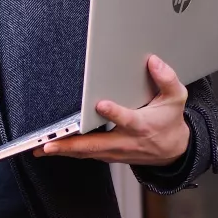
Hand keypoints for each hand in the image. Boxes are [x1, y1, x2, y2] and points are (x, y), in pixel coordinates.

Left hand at [38, 54, 191, 165]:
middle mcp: (126, 141)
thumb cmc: (169, 121)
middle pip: (96, 145)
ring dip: (64, 151)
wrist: (173, 151)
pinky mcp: (108, 155)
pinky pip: (86, 155)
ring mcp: (115, 151)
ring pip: (86, 153)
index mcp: (141, 125)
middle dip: (72, 145)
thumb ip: (167, 79)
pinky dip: (69, 153)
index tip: (100, 105)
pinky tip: (51, 148)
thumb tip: (154, 61)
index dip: (114, 113)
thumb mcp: (175, 99)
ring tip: (41, 148)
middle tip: (50, 143)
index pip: (126, 119)